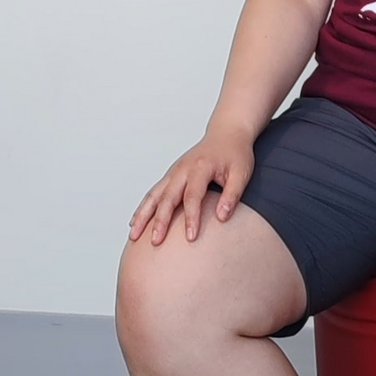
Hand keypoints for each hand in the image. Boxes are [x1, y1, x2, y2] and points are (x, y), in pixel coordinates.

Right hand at [128, 125, 255, 244]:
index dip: (191, 218)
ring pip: (153, 195)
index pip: (192, 196)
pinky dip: (143, 208)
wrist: (226, 134)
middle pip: (167, 197)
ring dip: (143, 215)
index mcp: (200, 167)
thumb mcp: (242, 173)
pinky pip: (152, 193)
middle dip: (160, 221)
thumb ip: (232, 195)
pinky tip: (135, 222)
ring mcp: (173, 172)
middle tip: (156, 241)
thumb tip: (222, 217)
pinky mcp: (170, 176)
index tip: (190, 238)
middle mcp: (182, 169)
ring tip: (134, 236)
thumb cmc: (235, 154)